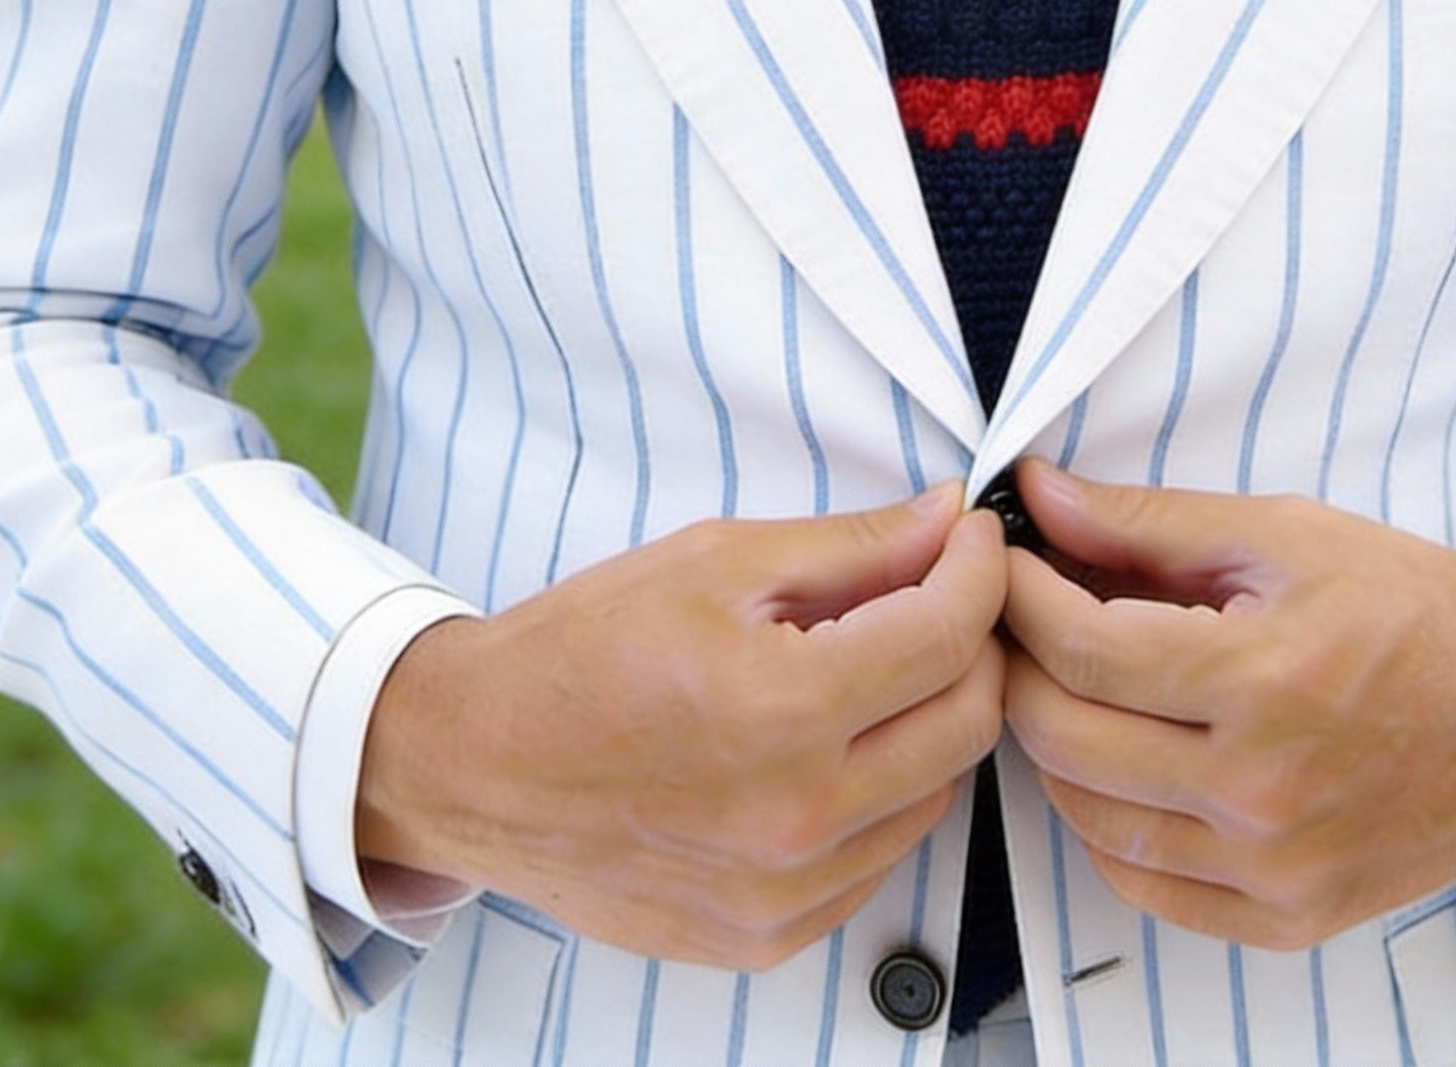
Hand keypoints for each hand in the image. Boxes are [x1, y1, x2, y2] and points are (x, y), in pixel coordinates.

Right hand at [356, 487, 1007, 969]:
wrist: (476, 762)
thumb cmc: (580, 652)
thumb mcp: (716, 561)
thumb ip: (851, 546)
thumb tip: (946, 521)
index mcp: (782, 708)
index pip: (949, 634)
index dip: (979, 569)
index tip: (972, 538)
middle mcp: (797, 815)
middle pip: (968, 720)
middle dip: (972, 641)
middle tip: (937, 593)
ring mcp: (786, 891)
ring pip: (938, 792)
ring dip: (932, 718)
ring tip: (874, 667)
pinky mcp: (770, 935)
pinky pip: (882, 857)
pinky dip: (884, 792)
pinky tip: (832, 744)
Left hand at [1001, 461, 1455, 950]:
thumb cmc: (1414, 606)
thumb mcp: (1283, 533)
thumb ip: (1147, 521)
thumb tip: (1038, 495)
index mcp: (1264, 681)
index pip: (1082, 650)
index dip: (1020, 597)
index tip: (1004, 560)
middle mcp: (1264, 791)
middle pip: (1066, 737)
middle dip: (1018, 664)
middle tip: (1016, 616)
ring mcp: (1276, 868)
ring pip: (1090, 818)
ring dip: (1052, 744)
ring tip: (1064, 681)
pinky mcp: (1291, 917)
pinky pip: (1146, 885)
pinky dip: (1105, 825)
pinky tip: (1113, 764)